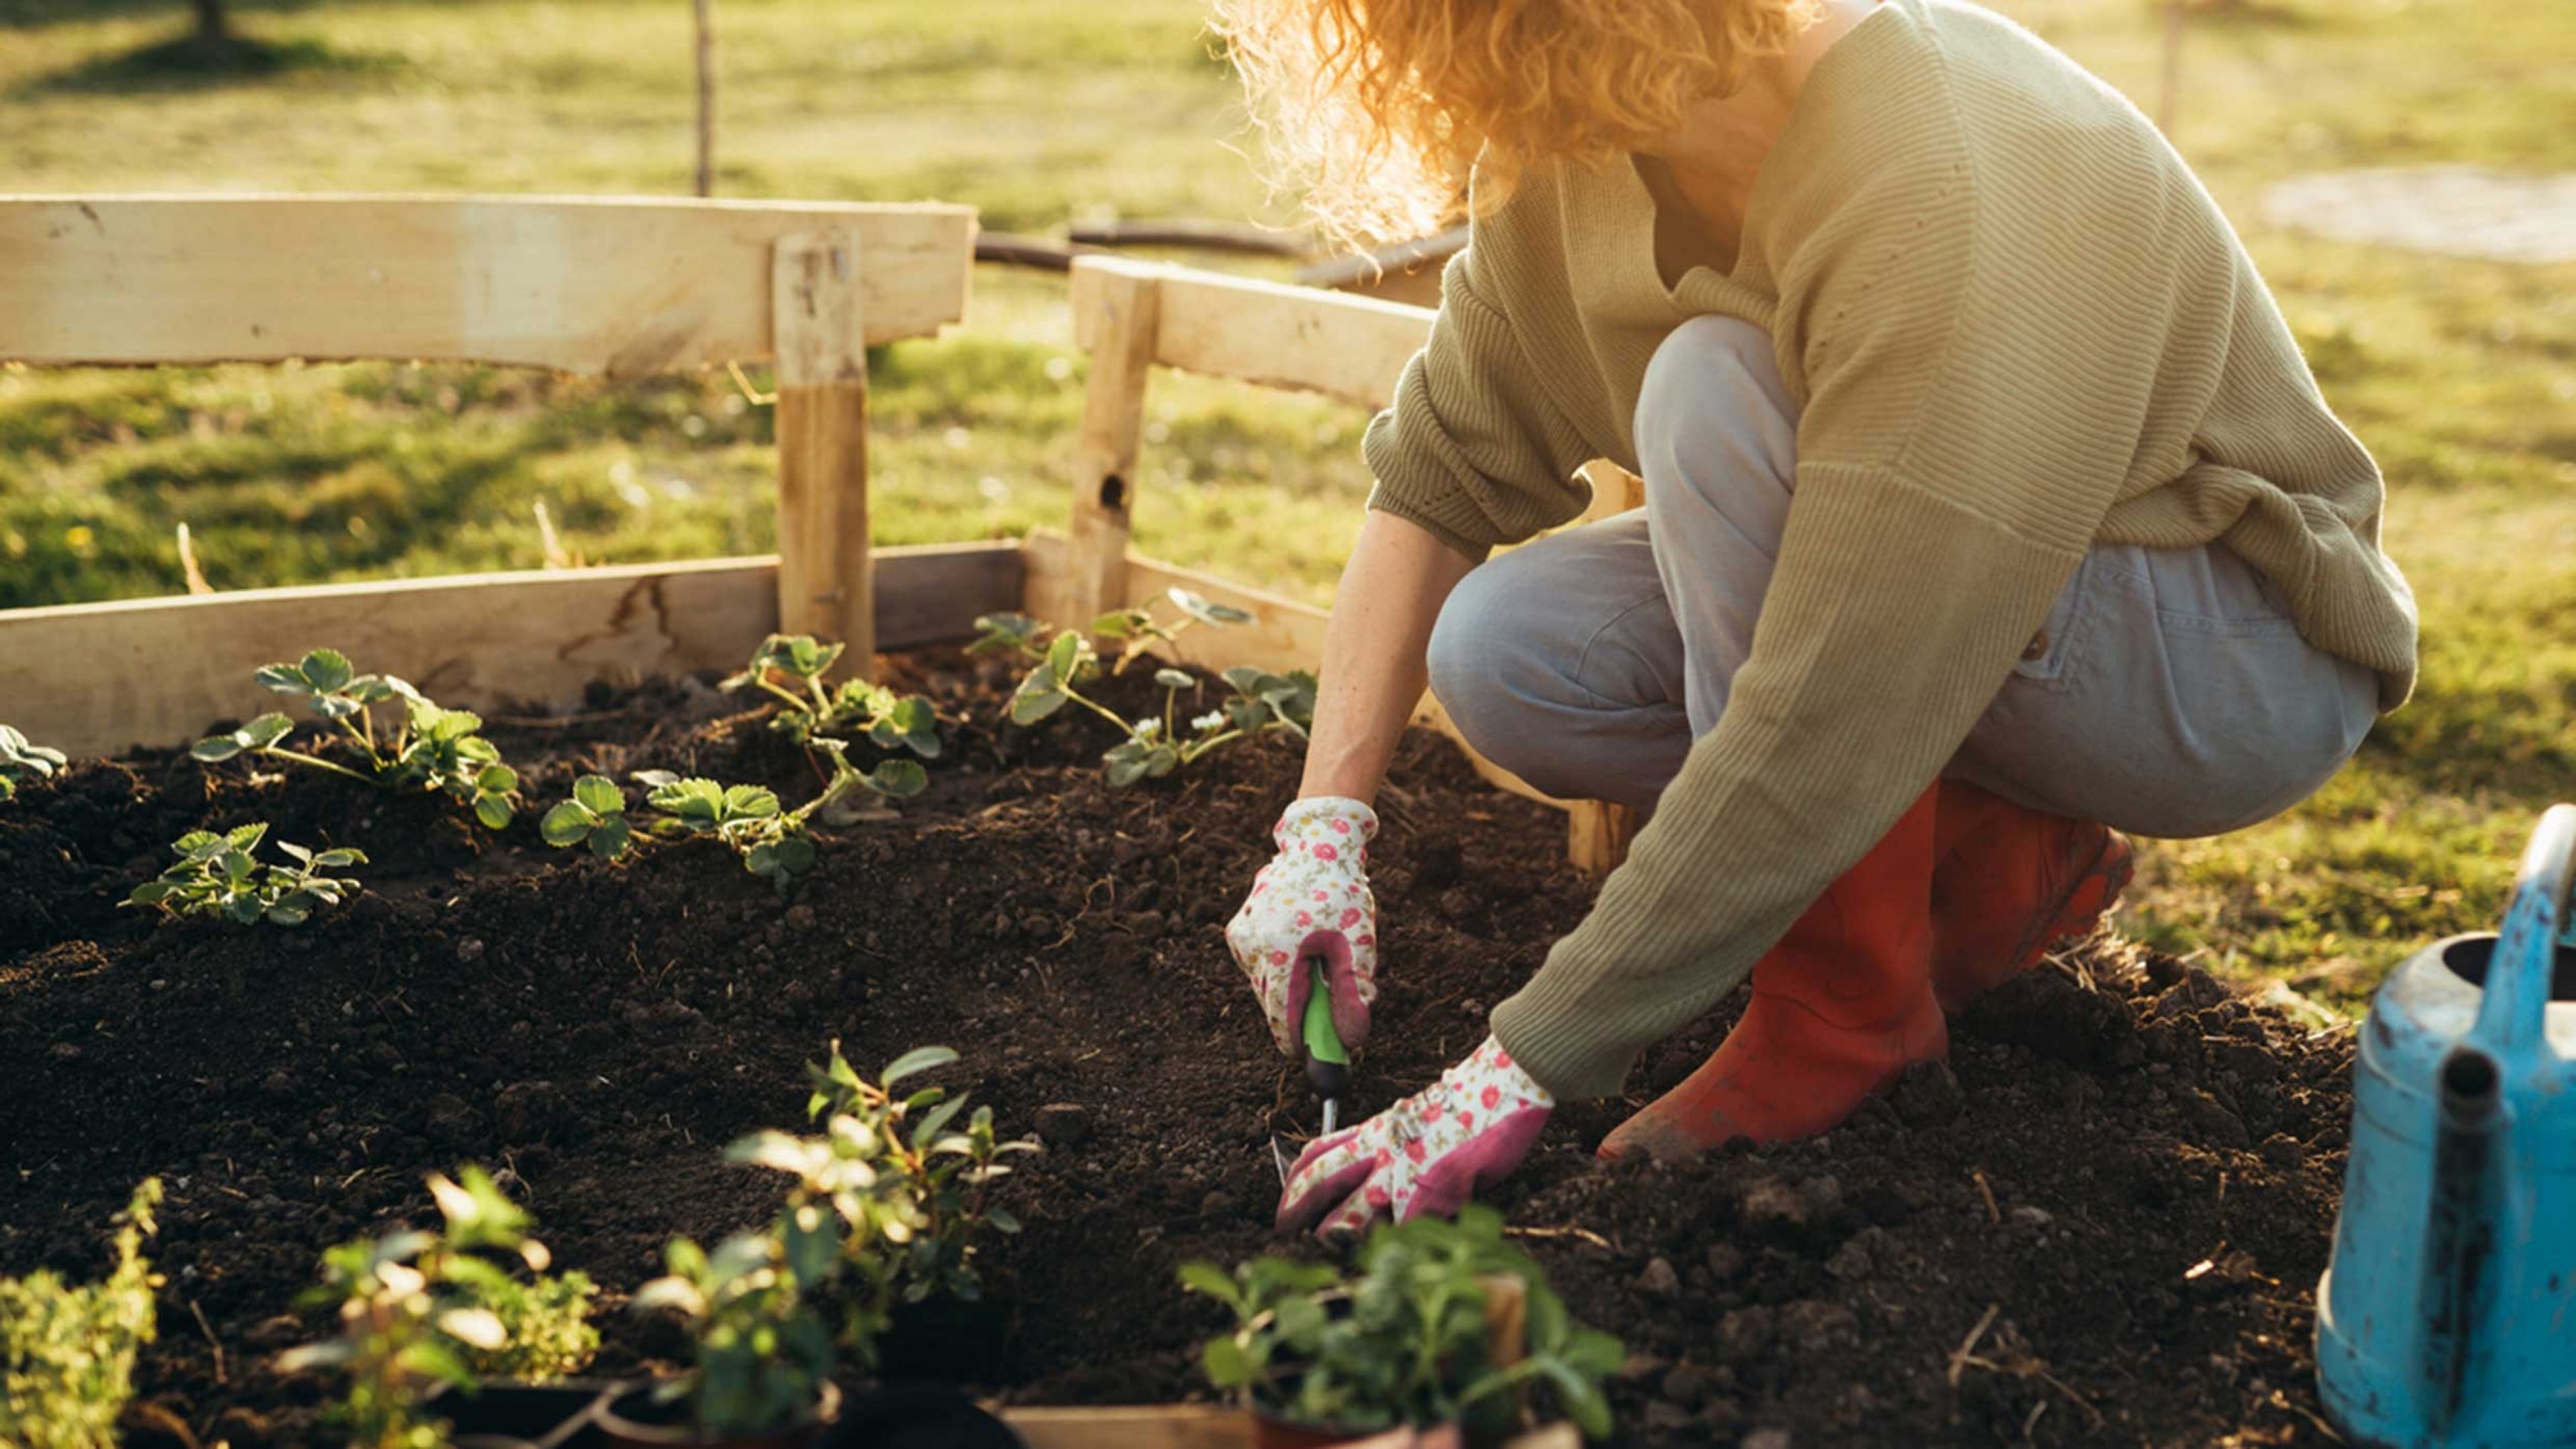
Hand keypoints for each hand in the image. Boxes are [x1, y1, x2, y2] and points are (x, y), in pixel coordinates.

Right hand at [1227, 797, 1378, 1055]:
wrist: (1317, 847)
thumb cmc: (1342, 896)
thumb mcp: (1357, 947)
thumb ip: (1351, 996)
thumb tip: (1350, 1042)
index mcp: (1280, 953)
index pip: (1281, 1018)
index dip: (1299, 1040)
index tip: (1314, 1052)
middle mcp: (1251, 948)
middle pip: (1271, 1004)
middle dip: (1298, 1012)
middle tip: (1325, 1007)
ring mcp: (1240, 939)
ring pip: (1264, 986)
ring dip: (1289, 988)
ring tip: (1316, 961)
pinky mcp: (1237, 931)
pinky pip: (1258, 966)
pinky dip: (1279, 968)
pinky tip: (1299, 945)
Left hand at [1275, 1036, 1553, 1235]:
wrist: (1503, 1082)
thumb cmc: (1470, 1102)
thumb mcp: (1417, 1117)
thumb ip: (1397, 1142)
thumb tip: (1386, 1169)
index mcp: (1377, 1130)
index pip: (1321, 1151)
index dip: (1296, 1177)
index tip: (1286, 1196)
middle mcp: (1381, 1149)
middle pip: (1321, 1180)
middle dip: (1295, 1207)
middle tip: (1282, 1229)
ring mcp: (1404, 1171)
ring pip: (1352, 1215)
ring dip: (1336, 1237)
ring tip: (1330, 1250)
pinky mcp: (1432, 1190)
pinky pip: (1406, 1229)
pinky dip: (1399, 1245)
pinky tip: (1398, 1255)